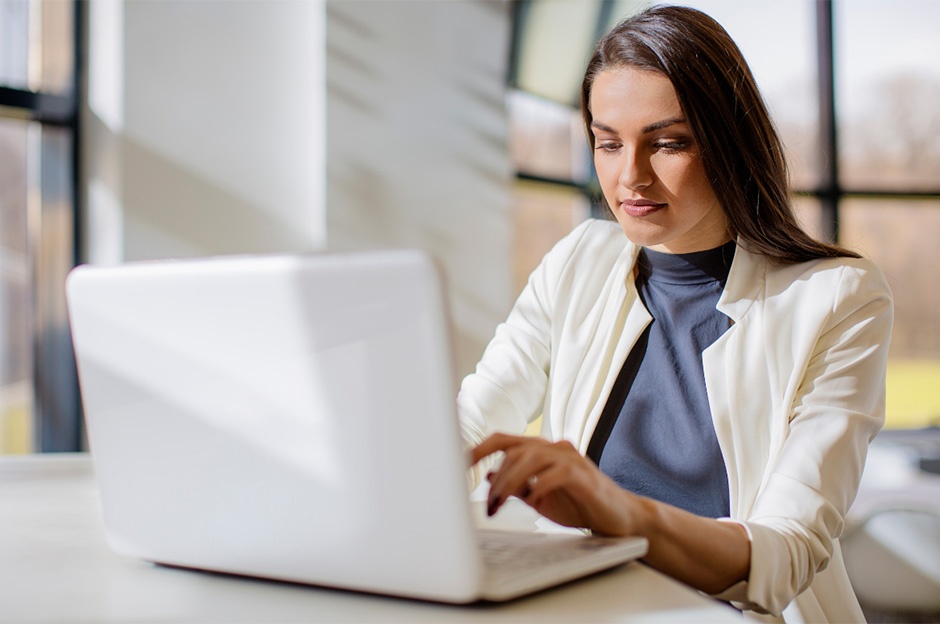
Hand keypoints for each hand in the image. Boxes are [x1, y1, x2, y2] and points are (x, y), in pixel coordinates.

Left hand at [471, 433, 643, 535]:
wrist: (618, 517)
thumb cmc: (578, 504)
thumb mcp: (538, 496)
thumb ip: (515, 485)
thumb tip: (486, 478)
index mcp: (540, 450)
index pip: (503, 440)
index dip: (478, 449)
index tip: (457, 465)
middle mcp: (554, 448)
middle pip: (514, 448)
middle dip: (494, 476)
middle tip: (488, 505)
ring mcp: (570, 458)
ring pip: (531, 457)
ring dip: (510, 482)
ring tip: (500, 505)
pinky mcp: (584, 475)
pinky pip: (556, 473)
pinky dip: (539, 485)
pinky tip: (532, 500)